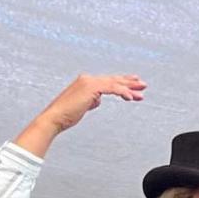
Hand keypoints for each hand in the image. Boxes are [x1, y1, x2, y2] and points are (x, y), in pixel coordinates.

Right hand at [15, 73, 145, 156]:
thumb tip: (97, 100)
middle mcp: (88, 79)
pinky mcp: (91, 88)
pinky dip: (122, 93)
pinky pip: (111, 89)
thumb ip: (90, 101)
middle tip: (143, 85)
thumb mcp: (82, 106)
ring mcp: (89, 82)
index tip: (132, 86)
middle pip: (113, 80)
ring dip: (129, 89)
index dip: (121, 83)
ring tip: (141, 94)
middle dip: (129, 83)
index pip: (107, 81)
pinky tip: (130, 98)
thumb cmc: (66, 115)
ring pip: (114, 84)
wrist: (55, 118)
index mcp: (86, 82)